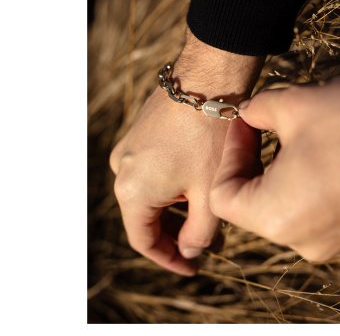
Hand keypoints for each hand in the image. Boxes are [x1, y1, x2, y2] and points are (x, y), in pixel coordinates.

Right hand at [110, 29, 263, 275]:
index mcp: (132, 191)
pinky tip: (197, 181)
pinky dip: (172, 183)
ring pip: (151, 193)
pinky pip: (152, 169)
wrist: (208, 78)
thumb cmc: (210, 136)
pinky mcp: (140, 131)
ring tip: (208, 212)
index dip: (169, 259)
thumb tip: (191, 252)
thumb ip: (200, 233)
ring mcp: (129, 147)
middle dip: (177, 233)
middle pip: (146, 217)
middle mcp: (121, 169)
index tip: (193, 267)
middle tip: (209, 242)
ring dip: (177, 208)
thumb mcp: (209, 193)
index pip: (144, 241)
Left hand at [210, 75, 339, 261]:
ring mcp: (331, 240)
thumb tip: (247, 115)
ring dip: (279, 169)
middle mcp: (301, 240)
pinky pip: (313, 209)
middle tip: (261, 125)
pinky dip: (305, 182)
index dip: (227, 156)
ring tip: (295, 135)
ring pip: (283, 205)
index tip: (243, 126)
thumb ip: (256, 110)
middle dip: (253, 160)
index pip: (223, 196)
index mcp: (276, 217)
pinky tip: (321, 151)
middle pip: (253, 202)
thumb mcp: (293, 105)